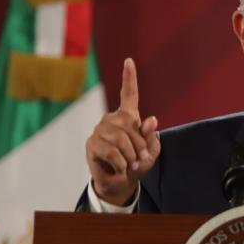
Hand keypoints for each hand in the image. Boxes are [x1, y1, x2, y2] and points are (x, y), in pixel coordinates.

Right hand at [85, 58, 160, 205]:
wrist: (119, 182)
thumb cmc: (137, 164)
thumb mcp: (150, 152)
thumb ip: (150, 136)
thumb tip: (151, 119)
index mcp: (128, 117)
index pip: (129, 94)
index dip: (129, 77)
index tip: (129, 60)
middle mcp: (112, 119)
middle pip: (130, 126)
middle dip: (140, 146)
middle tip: (140, 160)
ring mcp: (100, 130)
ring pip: (121, 140)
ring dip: (131, 157)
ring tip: (130, 165)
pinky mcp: (92, 144)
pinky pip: (112, 152)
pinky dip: (122, 164)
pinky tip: (120, 168)